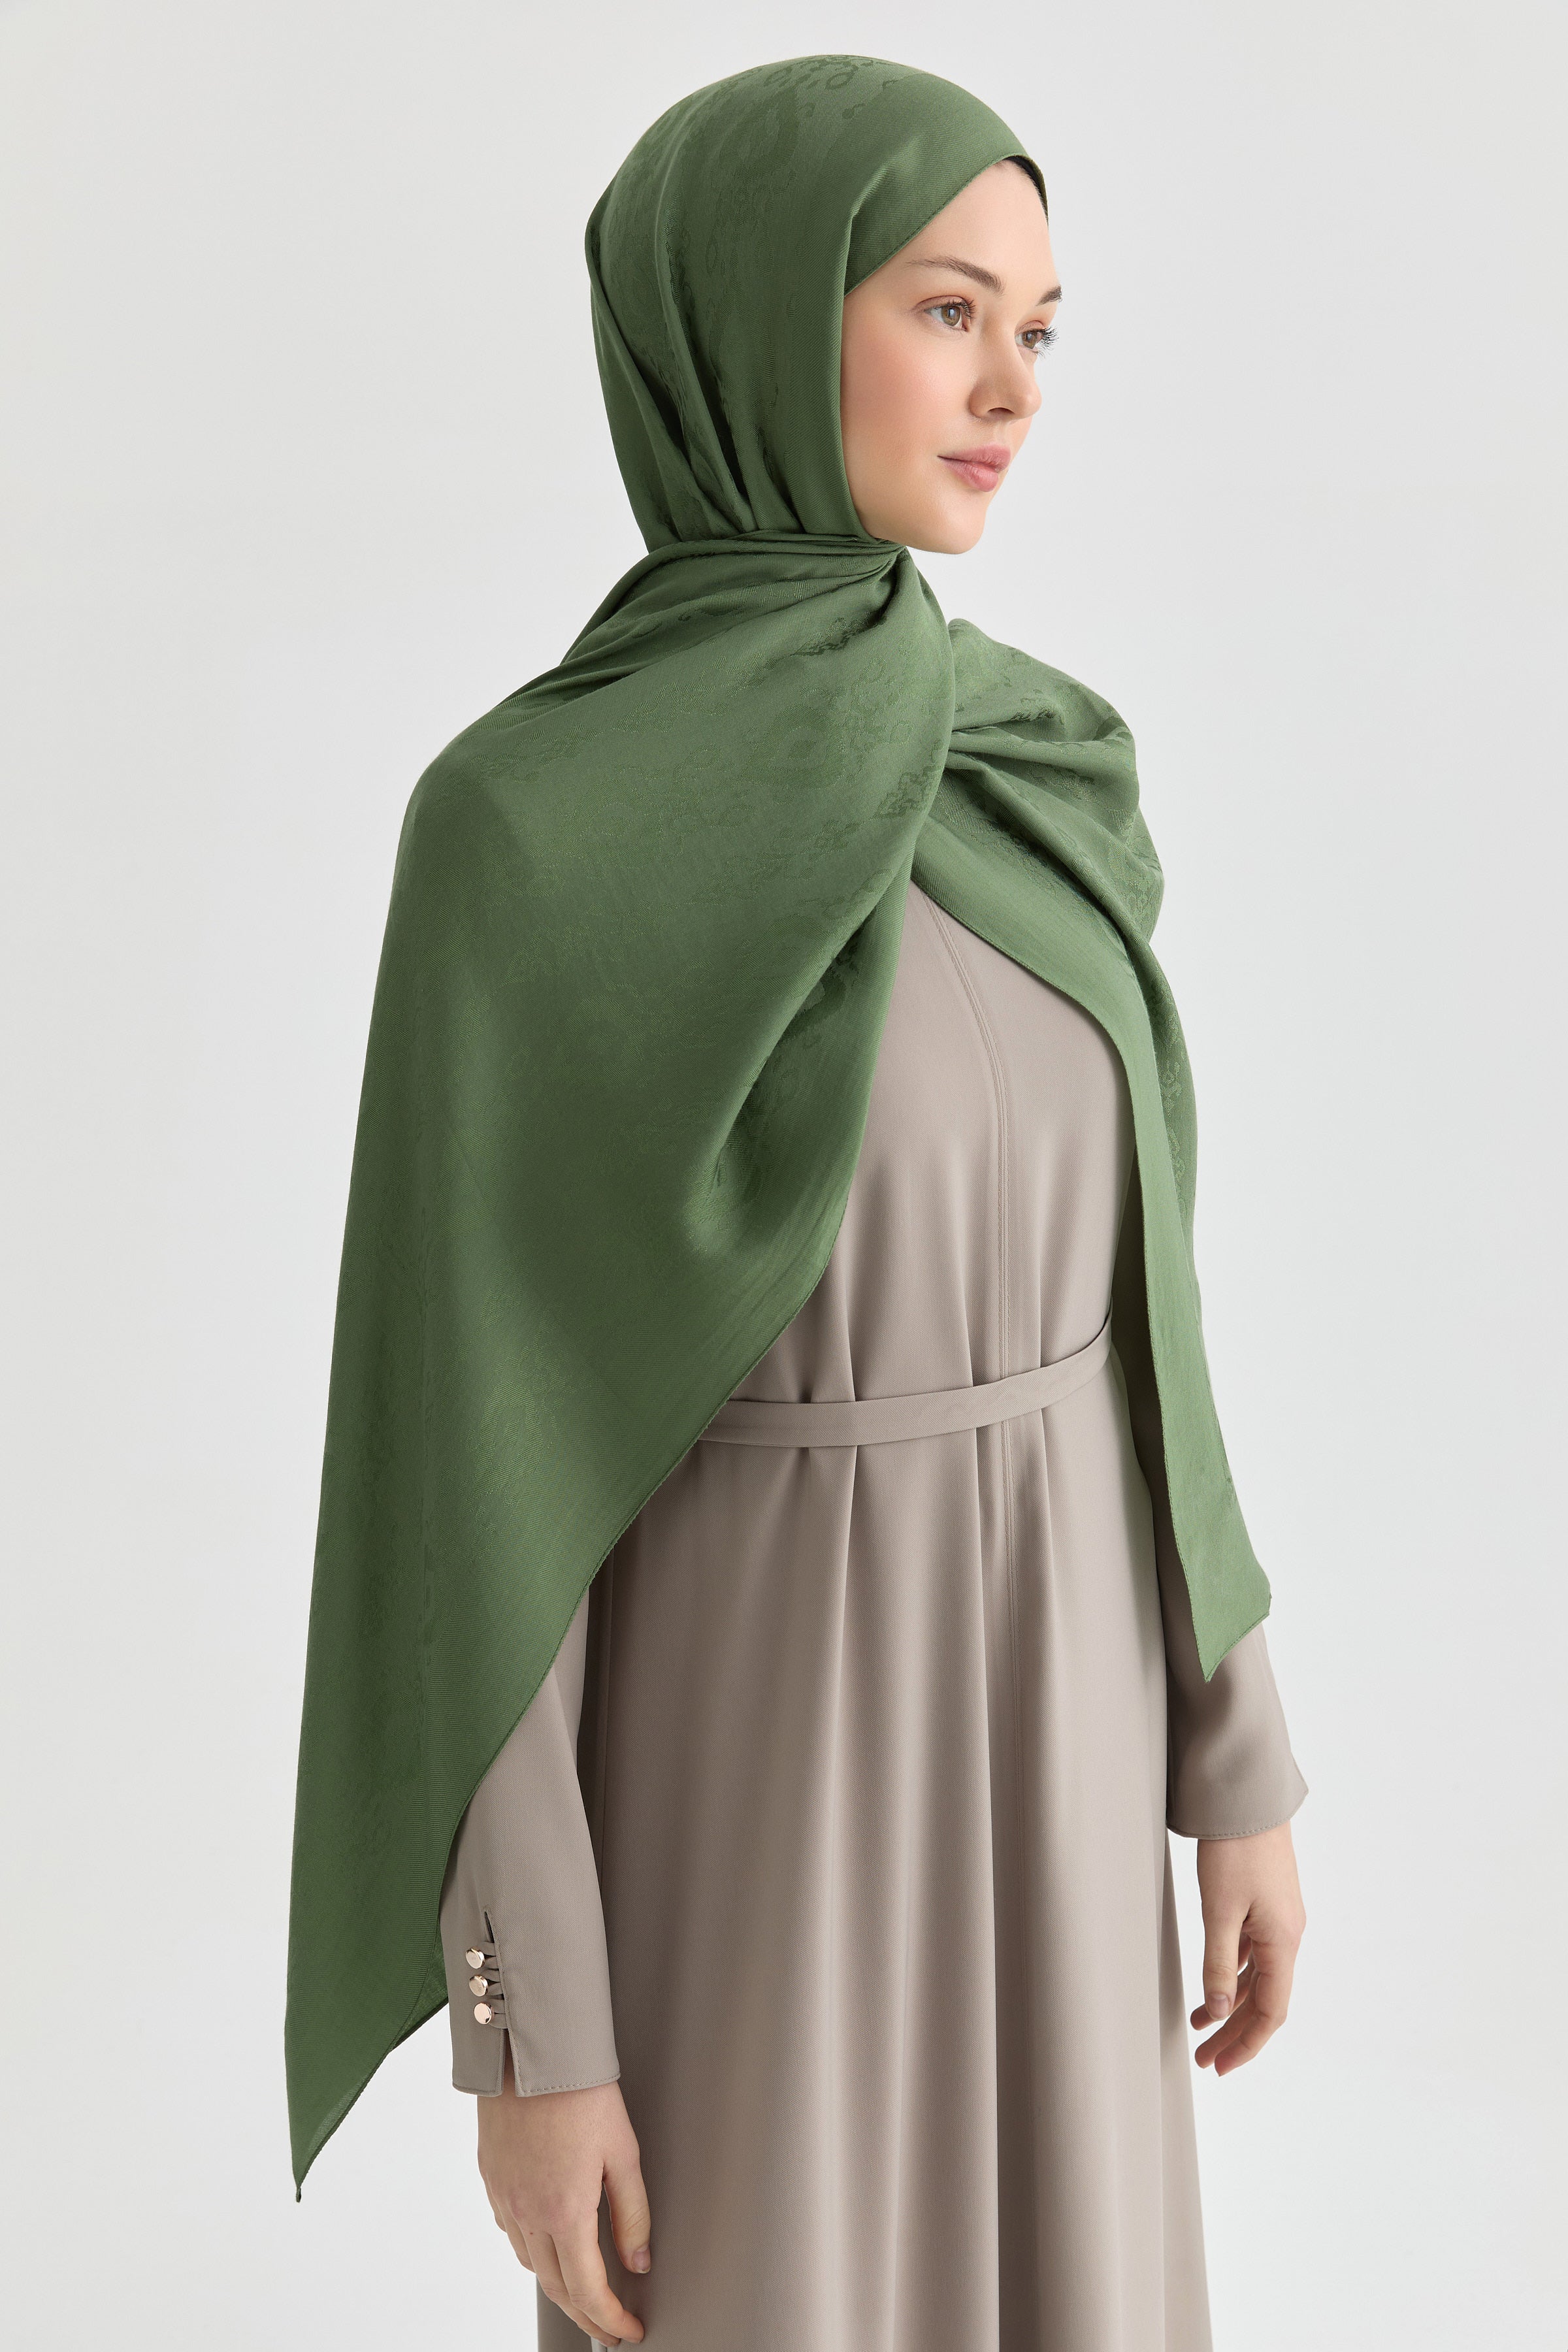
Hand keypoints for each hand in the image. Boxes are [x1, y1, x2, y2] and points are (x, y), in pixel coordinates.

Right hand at [476, 2038, 651, 2344]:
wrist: (530, 2047)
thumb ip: (632, 2213)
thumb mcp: (624, 2152)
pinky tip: (549, 2243)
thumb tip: (638, 2261)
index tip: (627, 2331)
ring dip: (559, 2285)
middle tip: (609, 2326)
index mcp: (565, 2211)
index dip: (610, 2320)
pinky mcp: (490, 2178)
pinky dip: (532, 2251)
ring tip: (584, 2289)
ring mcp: (504, 2197)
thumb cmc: (580, 2090)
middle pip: (557, 2287)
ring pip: (530, 2263)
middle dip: (586, 2315)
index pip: (588, 2290)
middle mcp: (528, 2212)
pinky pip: (510, 2232)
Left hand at [1190, 1819, 1305, 2075]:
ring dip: (1232, 2005)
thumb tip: (1219, 2010)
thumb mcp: (1220, 1911)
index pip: (1271, 2012)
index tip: (1220, 2066)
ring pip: (1258, 1978)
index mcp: (1283, 1942)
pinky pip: (1253, 1954)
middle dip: (1236, 2033)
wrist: (1246, 1799)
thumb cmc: (1235, 1851)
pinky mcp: (1266, 1904)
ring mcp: (1279, 1920)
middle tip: (1205, 2058)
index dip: (1247, 2045)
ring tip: (1200, 2025)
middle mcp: (1288, 1936)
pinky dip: (1233, 1975)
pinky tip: (1214, 1984)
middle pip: (1266, 1999)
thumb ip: (1219, 1963)